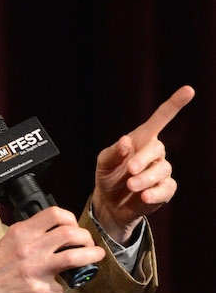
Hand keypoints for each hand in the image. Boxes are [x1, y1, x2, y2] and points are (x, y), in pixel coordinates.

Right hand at [0, 207, 105, 292]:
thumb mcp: (9, 241)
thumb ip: (30, 236)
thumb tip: (54, 234)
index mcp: (21, 231)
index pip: (54, 214)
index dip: (70, 218)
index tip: (74, 226)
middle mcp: (29, 246)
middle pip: (70, 233)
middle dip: (86, 237)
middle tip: (89, 243)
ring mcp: (35, 267)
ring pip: (74, 257)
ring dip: (91, 256)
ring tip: (95, 256)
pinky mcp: (38, 288)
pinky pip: (59, 287)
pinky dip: (59, 288)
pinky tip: (53, 288)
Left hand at [92, 85, 194, 244]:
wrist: (109, 202)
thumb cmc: (108, 175)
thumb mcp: (103, 162)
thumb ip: (112, 152)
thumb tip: (125, 141)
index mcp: (141, 139)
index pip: (160, 119)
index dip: (174, 104)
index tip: (189, 90)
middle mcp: (154, 152)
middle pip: (157, 149)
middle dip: (143, 160)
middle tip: (129, 170)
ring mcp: (161, 171)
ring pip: (162, 170)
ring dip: (146, 179)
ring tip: (131, 186)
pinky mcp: (165, 189)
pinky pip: (167, 189)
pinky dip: (156, 192)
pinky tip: (144, 196)